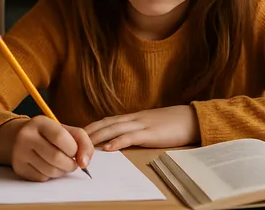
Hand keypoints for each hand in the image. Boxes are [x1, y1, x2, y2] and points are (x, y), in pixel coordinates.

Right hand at [12, 116, 94, 181]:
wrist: (18, 137)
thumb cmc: (48, 135)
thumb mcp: (65, 130)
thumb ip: (81, 141)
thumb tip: (84, 162)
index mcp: (40, 122)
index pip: (60, 137)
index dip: (74, 149)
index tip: (76, 152)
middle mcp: (26, 136)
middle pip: (56, 157)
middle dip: (70, 164)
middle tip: (72, 162)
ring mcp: (20, 152)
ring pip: (50, 171)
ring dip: (62, 171)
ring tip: (61, 164)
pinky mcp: (19, 168)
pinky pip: (42, 178)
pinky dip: (51, 176)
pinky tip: (49, 166)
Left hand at [84, 105, 199, 150]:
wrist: (191, 118)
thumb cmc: (172, 123)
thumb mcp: (150, 124)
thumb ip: (136, 129)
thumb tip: (122, 138)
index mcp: (133, 117)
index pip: (107, 120)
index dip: (91, 126)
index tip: (77, 133)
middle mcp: (133, 118)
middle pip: (105, 123)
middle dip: (88, 132)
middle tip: (72, 140)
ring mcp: (142, 124)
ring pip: (114, 128)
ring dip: (97, 137)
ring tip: (83, 145)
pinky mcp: (151, 133)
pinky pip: (130, 137)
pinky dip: (117, 142)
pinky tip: (107, 148)